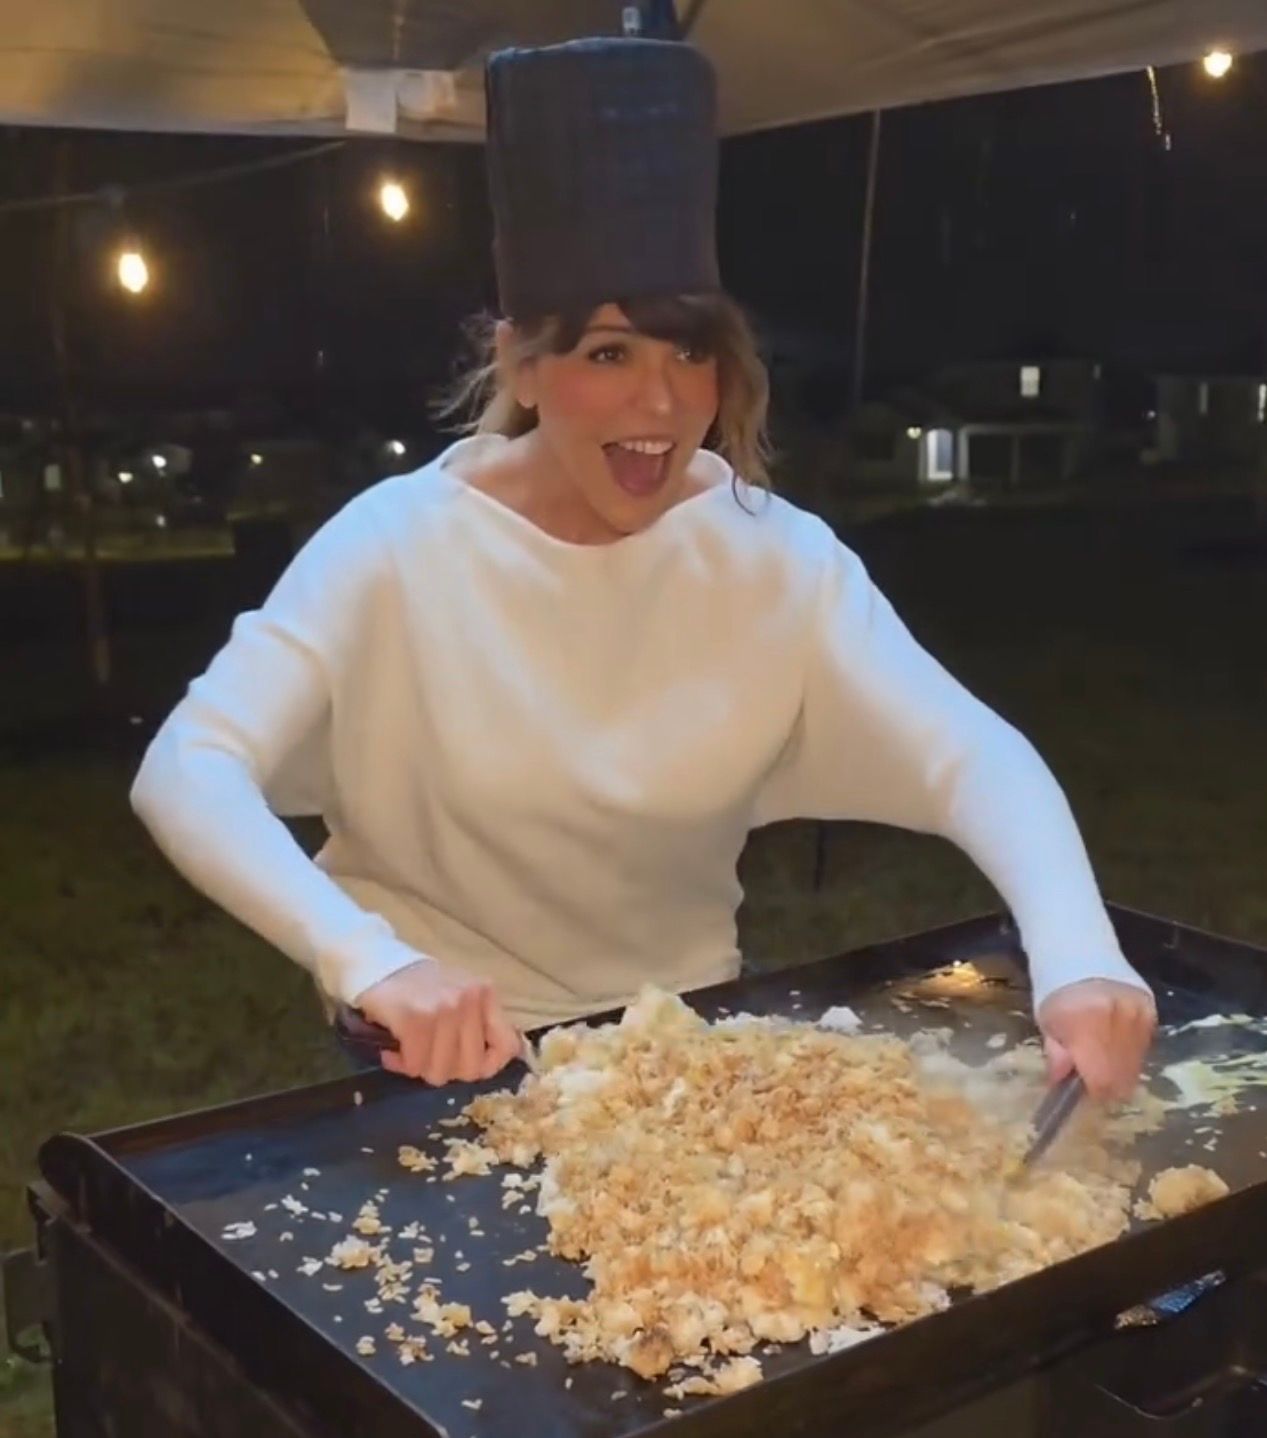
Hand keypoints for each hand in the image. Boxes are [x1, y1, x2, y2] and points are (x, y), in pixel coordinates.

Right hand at [354, 961, 522, 1085]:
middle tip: (428, 1059)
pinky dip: (402, 1064)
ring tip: (409, 1053)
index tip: (466, 1066)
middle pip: (471, 1068)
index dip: (489, 1066)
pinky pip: (416, 1063)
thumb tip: (487, 1065)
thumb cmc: (420, 985)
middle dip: (447, 1071)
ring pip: (441, 1070)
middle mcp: (469, 1000)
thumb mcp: (460, 996)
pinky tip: (393, 1053)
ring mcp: (443, 1008)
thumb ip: (477, 1024)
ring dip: (421, 1068)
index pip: (507, 1046)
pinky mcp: (414, 1018)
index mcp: (485, 994)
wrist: (377, 963)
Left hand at [1037, 978, 1156, 1101]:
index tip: (1079, 1091)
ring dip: (1118, 1070)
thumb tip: (1063, 1084)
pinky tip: (1112, 1043)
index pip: (1102, 1080)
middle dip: (1106, 1085)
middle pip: (1123, 1077)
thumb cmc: (1054, 984)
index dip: (1092, 1092)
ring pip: (1136, 1065)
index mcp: (1088, 1022)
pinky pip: (1144, 1047)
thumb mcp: (1046, 1021)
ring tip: (1099, 1058)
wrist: (1078, 946)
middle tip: (1088, 1079)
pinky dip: (1128, 1053)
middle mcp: (1120, 1019)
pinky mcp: (1151, 1010)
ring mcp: (1140, 1014)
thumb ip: (1057, 1055)